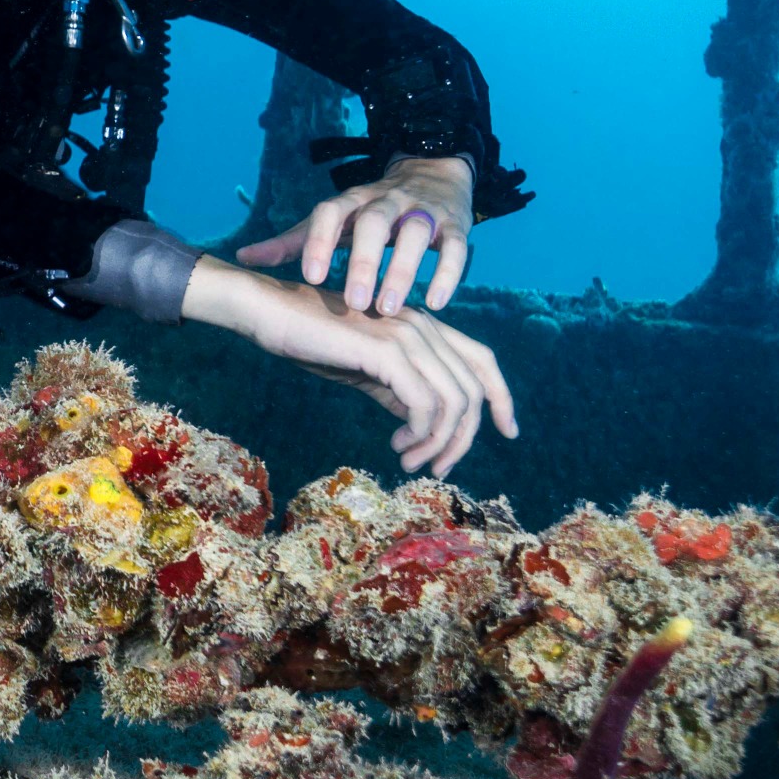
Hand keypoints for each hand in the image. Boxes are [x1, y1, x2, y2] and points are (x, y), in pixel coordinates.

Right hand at [183, 257, 517, 477]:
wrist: (269, 311)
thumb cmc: (310, 338)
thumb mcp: (365, 369)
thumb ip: (398, 389)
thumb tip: (424, 423)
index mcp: (423, 325)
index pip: (483, 361)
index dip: (502, 398)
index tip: (509, 432)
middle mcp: (423, 324)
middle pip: (473, 389)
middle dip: (463, 437)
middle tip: (435, 466)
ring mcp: (407, 333)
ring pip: (453, 400)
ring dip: (438, 443)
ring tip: (410, 461)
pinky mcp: (386, 349)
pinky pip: (424, 404)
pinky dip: (419, 434)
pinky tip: (396, 446)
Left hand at [237, 154, 475, 315]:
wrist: (432, 173)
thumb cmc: (370, 211)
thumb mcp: (334, 221)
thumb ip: (292, 241)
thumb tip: (242, 257)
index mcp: (352, 201)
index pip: (330, 213)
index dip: (320, 242)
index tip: (312, 279)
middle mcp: (386, 200)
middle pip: (374, 223)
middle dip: (365, 262)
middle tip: (356, 304)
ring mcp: (423, 210)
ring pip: (416, 234)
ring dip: (403, 270)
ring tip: (390, 310)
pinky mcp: (456, 223)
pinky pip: (455, 247)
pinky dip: (447, 273)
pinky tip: (434, 303)